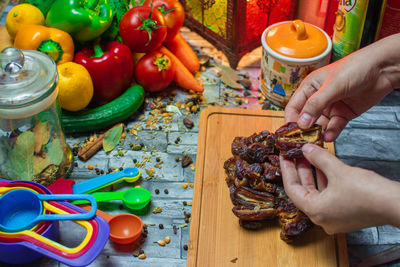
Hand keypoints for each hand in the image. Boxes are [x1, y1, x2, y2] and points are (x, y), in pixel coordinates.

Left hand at [280, 144, 399, 233]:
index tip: (283, 156)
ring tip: (309, 155)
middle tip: (295, 154)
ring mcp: (334, 217)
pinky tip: (324, 165)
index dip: (287, 170)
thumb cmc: (368, 193)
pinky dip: (325, 181)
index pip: (292, 189)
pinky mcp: (345, 214)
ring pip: (317, 192)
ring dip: (313, 174)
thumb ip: (318, 158)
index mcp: (315, 211)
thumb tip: (306, 149)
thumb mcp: (337, 170)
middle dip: (300, 170)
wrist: (396, 204)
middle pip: (304, 190)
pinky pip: (328, 195)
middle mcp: (322, 218)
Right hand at [285, 34, 399, 141]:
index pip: (294, 107)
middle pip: (305, 118)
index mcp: (310, 87)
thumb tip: (301, 122)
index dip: (291, 120)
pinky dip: (331, 133)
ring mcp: (331, 107)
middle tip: (303, 141)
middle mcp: (318, 98)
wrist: (383, 69)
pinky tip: (329, 136)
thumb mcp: (332, 86)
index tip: (290, 133)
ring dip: (318, 133)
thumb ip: (315, 104)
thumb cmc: (356, 67)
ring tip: (317, 140)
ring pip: (319, 125)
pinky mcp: (343, 114)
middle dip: (304, 130)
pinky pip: (334, 127)